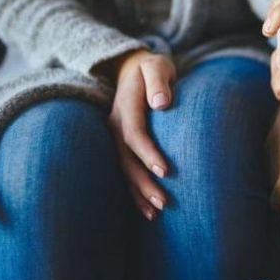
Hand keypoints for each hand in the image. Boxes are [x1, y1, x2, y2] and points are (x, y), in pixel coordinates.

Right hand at [104, 50, 174, 220]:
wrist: (132, 68)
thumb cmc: (152, 68)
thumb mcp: (157, 66)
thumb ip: (159, 81)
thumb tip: (161, 103)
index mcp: (125, 106)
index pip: (134, 133)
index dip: (147, 153)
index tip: (165, 171)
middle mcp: (115, 124)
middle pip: (125, 159)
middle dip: (142, 182)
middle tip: (163, 202)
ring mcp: (114, 136)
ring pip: (123, 169)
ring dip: (137, 193)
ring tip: (155, 213)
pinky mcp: (119, 144)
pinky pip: (124, 170)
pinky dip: (133, 191)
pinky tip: (146, 210)